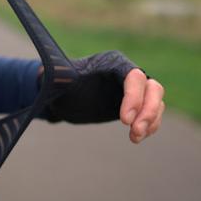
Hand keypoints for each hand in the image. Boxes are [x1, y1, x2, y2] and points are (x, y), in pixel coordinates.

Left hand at [44, 50, 164, 142]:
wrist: (64, 97)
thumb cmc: (60, 85)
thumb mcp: (59, 80)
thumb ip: (58, 73)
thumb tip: (44, 65)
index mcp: (113, 62)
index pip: (134, 75)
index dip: (134, 96)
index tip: (124, 120)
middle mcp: (127, 73)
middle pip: (152, 88)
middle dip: (148, 110)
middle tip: (134, 131)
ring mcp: (134, 89)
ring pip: (156, 101)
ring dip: (151, 121)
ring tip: (135, 138)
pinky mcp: (136, 105)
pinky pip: (153, 113)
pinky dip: (151, 125)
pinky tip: (137, 137)